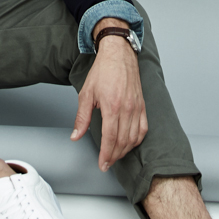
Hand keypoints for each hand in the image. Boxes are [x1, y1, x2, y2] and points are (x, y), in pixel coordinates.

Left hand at [70, 31, 147, 171]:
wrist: (118, 54)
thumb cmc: (102, 71)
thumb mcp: (86, 93)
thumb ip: (81, 117)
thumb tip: (75, 136)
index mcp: (112, 106)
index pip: (110, 138)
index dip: (106, 154)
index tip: (102, 165)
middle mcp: (127, 108)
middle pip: (123, 141)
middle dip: (114, 156)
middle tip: (107, 164)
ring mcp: (136, 107)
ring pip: (133, 137)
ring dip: (125, 150)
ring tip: (115, 156)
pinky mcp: (142, 105)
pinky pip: (143, 128)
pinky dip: (137, 139)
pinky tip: (130, 144)